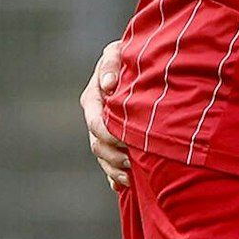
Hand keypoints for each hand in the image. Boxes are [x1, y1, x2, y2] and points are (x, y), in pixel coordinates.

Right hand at [80, 40, 129, 190]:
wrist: (144, 63)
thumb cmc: (132, 55)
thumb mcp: (120, 52)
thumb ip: (112, 63)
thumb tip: (109, 84)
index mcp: (94, 98)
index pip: (95, 122)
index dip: (108, 134)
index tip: (126, 141)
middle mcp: (96, 116)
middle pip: (97, 144)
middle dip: (113, 157)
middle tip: (132, 164)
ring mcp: (104, 131)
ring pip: (103, 157)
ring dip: (114, 169)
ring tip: (131, 177)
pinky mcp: (115, 141)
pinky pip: (110, 165)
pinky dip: (115, 177)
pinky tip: (125, 186)